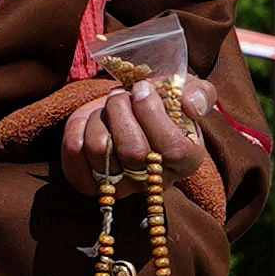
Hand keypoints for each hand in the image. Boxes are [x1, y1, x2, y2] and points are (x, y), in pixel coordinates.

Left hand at [52, 75, 196, 185]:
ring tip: (108, 109)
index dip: (153, 114)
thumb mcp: (185, 90)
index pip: (173, 148)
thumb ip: (199, 93)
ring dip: (99, 117)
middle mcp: (154, 180)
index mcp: (186, 159)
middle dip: (121, 110)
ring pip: (100, 150)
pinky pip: (74, 156)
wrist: (129, 110)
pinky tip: (92, 122)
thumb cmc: (162, 101)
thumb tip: (192, 106)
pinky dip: (78, 128)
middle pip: (132, 150)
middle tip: (121, 95)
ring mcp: (120, 186)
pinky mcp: (89, 183)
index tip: (143, 89)